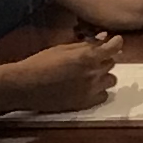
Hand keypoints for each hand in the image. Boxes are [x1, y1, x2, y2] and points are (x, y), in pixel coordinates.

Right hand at [1, 37, 121, 111]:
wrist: (25, 85)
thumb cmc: (40, 63)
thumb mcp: (62, 48)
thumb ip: (84, 45)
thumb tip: (101, 38)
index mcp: (87, 57)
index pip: (114, 48)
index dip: (116, 43)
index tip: (116, 41)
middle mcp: (93, 74)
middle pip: (111, 63)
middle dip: (104, 58)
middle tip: (92, 58)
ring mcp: (91, 90)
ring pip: (110, 80)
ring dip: (103, 75)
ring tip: (89, 73)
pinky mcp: (85, 103)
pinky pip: (103, 96)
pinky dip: (99, 91)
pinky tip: (88, 87)